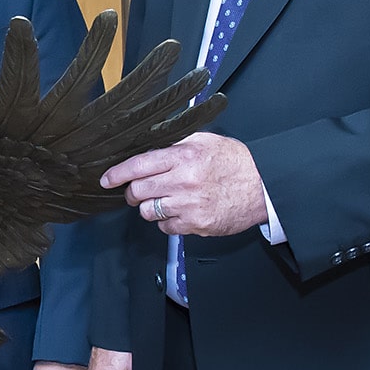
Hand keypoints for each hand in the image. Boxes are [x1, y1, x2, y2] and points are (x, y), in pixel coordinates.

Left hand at [102, 132, 267, 237]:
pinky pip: (166, 228)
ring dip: (150, 208)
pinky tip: (179, 212)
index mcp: (184, 156)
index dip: (118, 174)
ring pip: (149, 212)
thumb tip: (145, 144)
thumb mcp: (205, 141)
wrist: (263, 186)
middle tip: (137, 191)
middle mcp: (184, 181)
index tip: (106, 179)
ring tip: (163, 200)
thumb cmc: (235, 162)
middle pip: (139, 191)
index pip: (139, 165)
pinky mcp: (197, 225)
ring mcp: (189, 206)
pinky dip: (167, 222)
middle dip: (133, 192)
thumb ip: (175, 143)